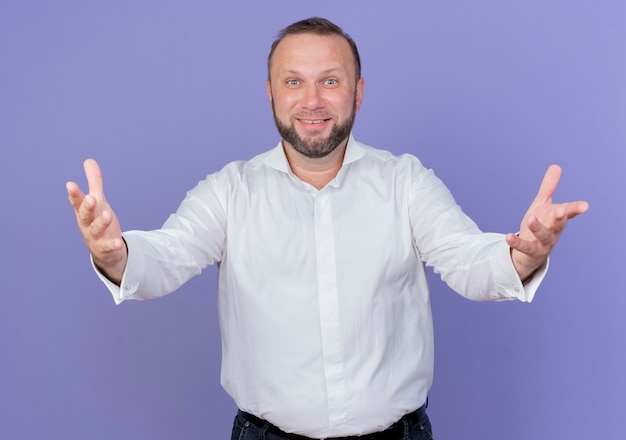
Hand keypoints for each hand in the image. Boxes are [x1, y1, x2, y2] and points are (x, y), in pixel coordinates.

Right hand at [66, 159, 126, 283]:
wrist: (104, 250)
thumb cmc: (98, 221)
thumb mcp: (97, 201)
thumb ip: (94, 182)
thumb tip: (89, 160)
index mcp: (84, 212)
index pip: (77, 201)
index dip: (74, 194)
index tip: (70, 184)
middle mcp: (87, 224)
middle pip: (84, 215)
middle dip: (87, 207)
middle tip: (90, 198)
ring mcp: (95, 237)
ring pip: (96, 230)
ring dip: (101, 223)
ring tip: (108, 215)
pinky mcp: (105, 248)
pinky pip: (108, 247)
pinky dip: (112, 245)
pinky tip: (118, 242)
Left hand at [505, 164, 588, 281]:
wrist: (530, 252)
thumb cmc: (540, 224)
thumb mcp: (542, 205)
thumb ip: (549, 187)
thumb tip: (556, 166)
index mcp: (557, 218)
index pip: (568, 212)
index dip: (576, 208)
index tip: (585, 206)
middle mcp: (553, 231)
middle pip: (560, 224)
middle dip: (561, 217)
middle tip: (561, 211)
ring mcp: (544, 243)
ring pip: (544, 236)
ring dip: (538, 228)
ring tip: (531, 218)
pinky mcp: (531, 251)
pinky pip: (525, 247)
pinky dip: (517, 242)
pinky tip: (508, 236)